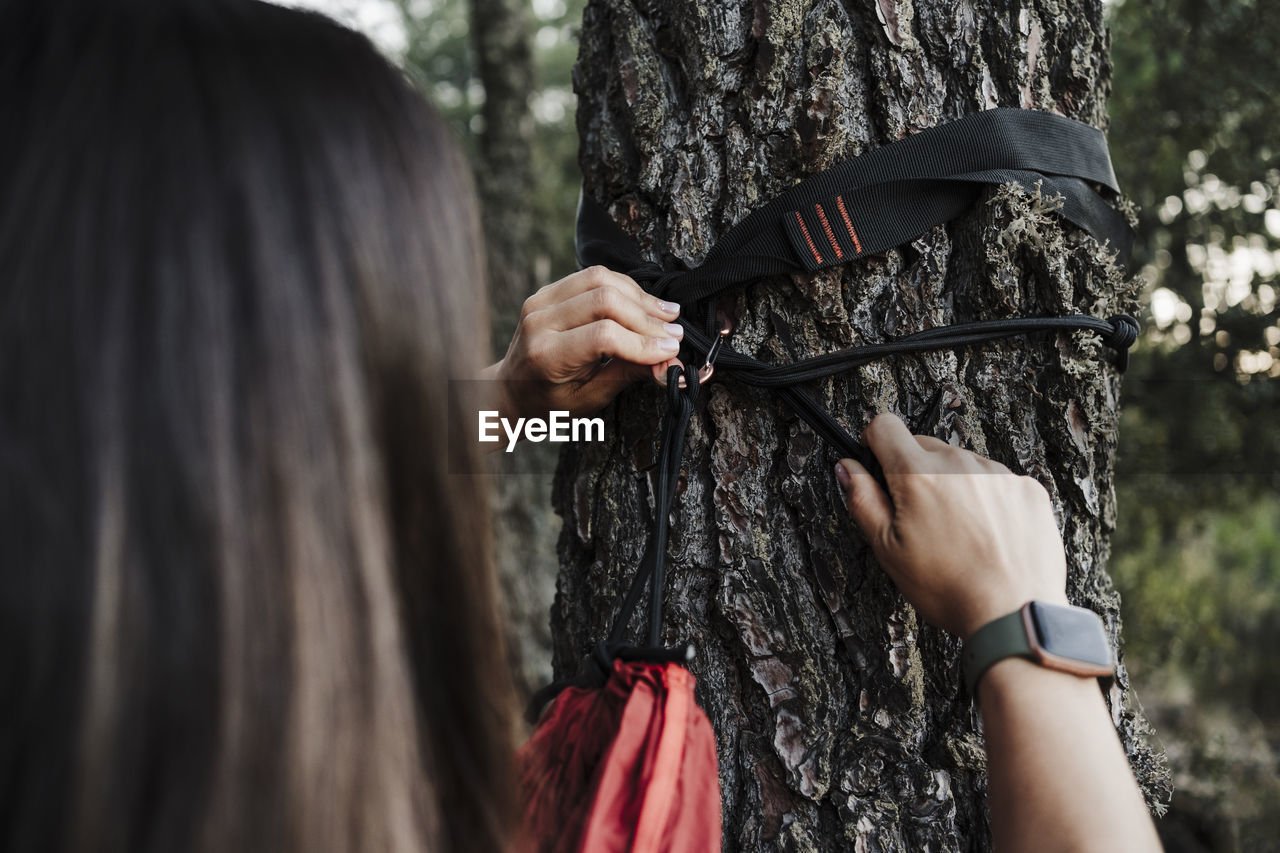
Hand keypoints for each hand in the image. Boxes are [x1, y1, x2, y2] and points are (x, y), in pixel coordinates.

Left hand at [484, 266, 683, 419]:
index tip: (672, 351)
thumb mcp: (588, 399)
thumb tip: (670, 364)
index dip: (643, 342)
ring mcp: (541, 300)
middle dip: (646, 317)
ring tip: (667, 315)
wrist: (509, 390)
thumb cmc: (548, 403)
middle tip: (675, 333)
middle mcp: (539, 321)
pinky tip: (644, 304)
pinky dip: (623, 287)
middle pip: (604, 300)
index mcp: (546, 355)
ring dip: (639, 296)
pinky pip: (592, 276)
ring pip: (600, 278)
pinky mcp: (548, 290)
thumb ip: (627, 376)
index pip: (603, 336)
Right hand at [834, 413, 1067, 638]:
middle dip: (914, 471)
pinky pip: (997, 479)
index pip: (885, 425)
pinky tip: (987, 534)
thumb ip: (864, 500)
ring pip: (961, 462)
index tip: (878, 462)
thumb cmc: (949, 588)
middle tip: (919, 516)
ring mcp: (998, 473)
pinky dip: (987, 498)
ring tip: (958, 531)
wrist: (1013, 614)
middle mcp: (959, 463)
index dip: (874, 442)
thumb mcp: (888, 550)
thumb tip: (849, 468)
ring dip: (953, 484)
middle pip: (924, 445)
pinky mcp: (1027, 488)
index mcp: (918, 475)